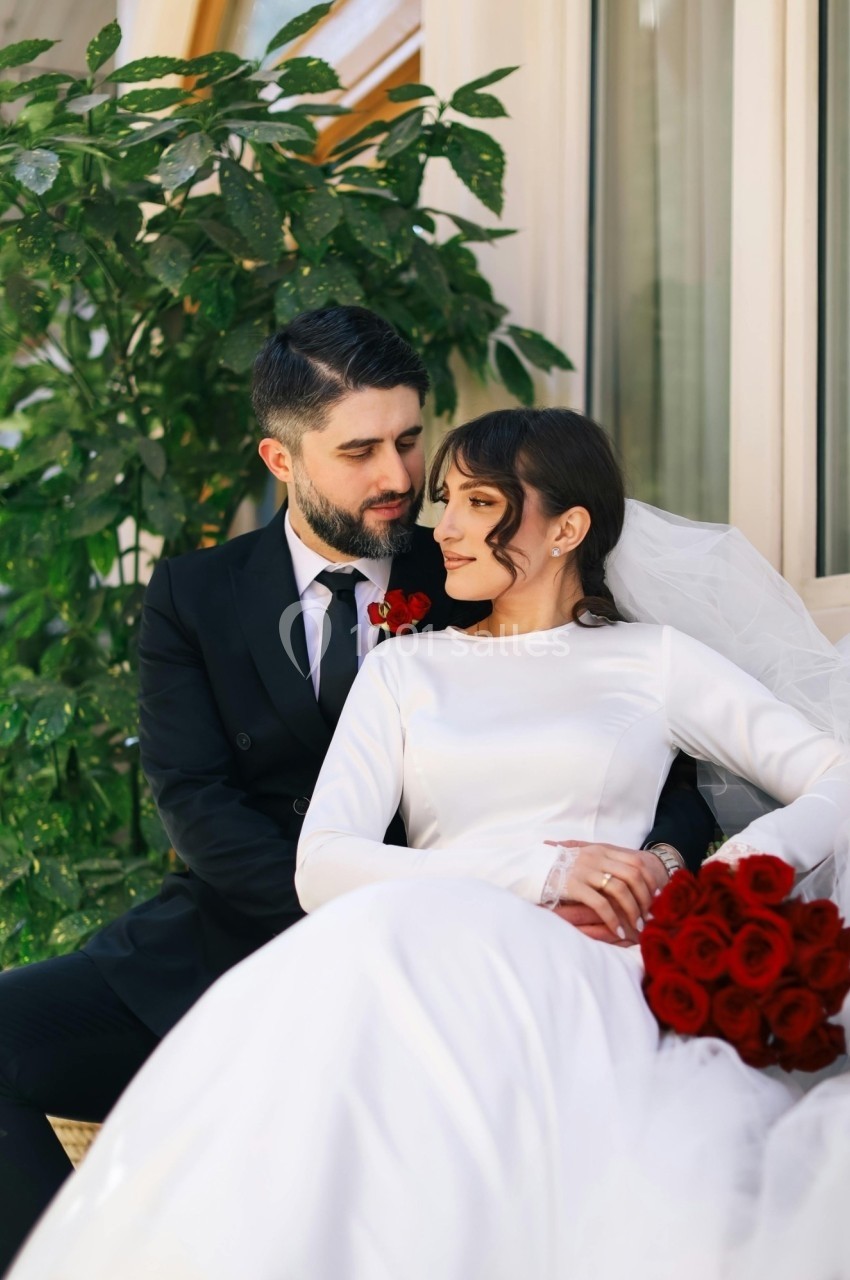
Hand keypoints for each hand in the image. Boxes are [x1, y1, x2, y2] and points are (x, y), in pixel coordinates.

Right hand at [544, 840, 668, 942]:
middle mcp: (596, 858)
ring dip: (633, 911)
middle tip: (649, 917)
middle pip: (633, 876)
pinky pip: (601, 904)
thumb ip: (605, 863)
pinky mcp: (574, 885)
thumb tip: (631, 878)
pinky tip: (617, 930)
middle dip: (645, 899)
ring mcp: (585, 871)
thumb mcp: (586, 858)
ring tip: (637, 927)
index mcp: (601, 850)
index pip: (636, 863)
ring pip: (620, 890)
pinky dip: (613, 919)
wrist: (532, 865)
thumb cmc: (561, 866)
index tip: (656, 898)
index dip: (649, 881)